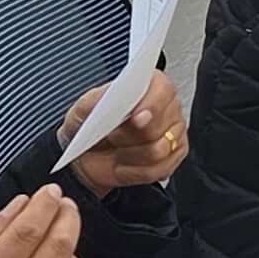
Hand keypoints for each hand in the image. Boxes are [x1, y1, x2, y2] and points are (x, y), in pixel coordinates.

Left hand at [62, 70, 186, 191]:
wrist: (87, 156)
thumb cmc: (89, 127)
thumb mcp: (84, 107)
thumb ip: (99, 97)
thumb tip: (117, 94)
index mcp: (150, 85)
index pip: (163, 91)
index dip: (151, 105)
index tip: (135, 118)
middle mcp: (168, 107)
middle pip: (158, 126)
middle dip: (129, 136)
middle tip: (112, 135)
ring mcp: (174, 133)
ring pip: (158, 150)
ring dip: (129, 155)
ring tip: (117, 150)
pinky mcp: (173, 158)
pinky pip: (158, 170)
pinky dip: (134, 172)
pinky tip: (123, 165)